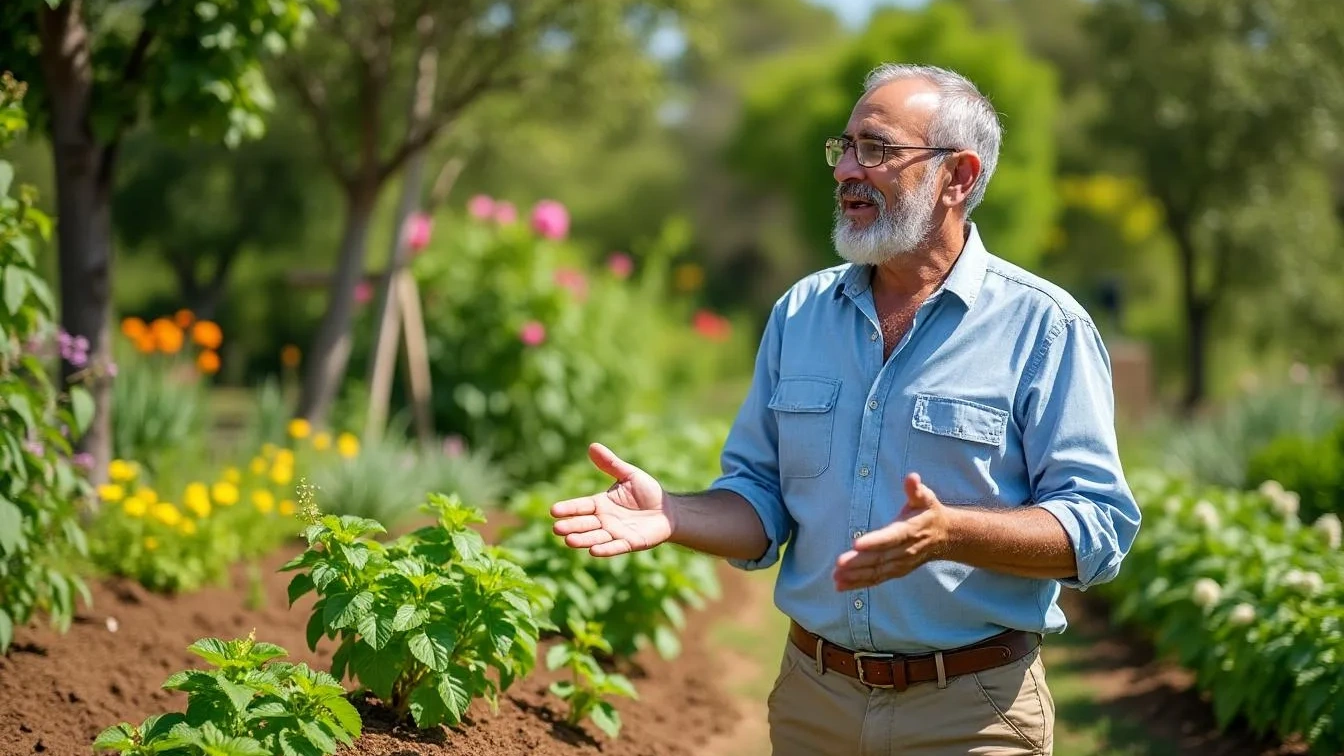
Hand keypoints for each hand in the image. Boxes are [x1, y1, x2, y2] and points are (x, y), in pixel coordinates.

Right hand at [550, 443, 672, 556]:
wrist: (668, 510)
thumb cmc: (648, 492)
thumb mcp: (629, 475)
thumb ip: (611, 464)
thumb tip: (592, 446)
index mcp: (601, 504)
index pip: (581, 506)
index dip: (568, 508)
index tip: (553, 510)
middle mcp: (605, 520)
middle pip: (584, 524)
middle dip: (571, 526)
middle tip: (556, 528)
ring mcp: (616, 533)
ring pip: (595, 537)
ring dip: (583, 540)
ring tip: (569, 541)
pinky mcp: (630, 543)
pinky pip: (615, 547)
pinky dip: (605, 549)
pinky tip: (593, 551)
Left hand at [833, 472, 951, 590]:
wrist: (946, 537)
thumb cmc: (929, 513)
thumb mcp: (925, 498)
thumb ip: (916, 489)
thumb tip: (912, 478)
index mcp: (909, 530)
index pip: (890, 537)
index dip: (874, 541)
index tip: (856, 544)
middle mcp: (904, 550)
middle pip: (880, 558)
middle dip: (858, 562)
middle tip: (839, 563)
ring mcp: (900, 563)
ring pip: (877, 571)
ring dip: (856, 575)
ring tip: (836, 577)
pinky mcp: (896, 571)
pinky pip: (877, 579)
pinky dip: (859, 584)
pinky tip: (841, 586)